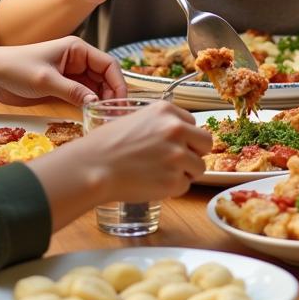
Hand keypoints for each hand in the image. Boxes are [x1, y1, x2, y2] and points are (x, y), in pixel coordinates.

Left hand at [0, 37, 127, 107]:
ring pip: (96, 88)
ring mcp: (71, 74)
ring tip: (106, 117)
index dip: (118, 83)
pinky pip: (83, 95)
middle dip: (112, 94)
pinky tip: (93, 115)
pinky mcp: (63, 87)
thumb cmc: (17, 68)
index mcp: (77, 49)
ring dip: (102, 101)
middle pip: (105, 77)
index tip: (121, 102)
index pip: (108, 64)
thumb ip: (73, 91)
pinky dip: (89, 105)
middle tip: (115, 114)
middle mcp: (78, 60)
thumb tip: (96, 104)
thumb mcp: (46, 80)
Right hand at [84, 101, 211, 201]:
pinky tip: (153, 183)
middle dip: (195, 153)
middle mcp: (176, 130)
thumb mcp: (137, 119)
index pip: (194, 124)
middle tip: (177, 162)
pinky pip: (185, 186)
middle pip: (206, 143)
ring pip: (199, 167)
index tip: (173, 145)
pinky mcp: (173, 180)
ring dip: (184, 173)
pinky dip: (172, 188)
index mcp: (167, 111)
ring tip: (160, 173)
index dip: (185, 137)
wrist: (92, 167)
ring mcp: (176, 155)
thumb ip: (162, 125)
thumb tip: (182, 137)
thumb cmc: (107, 144)